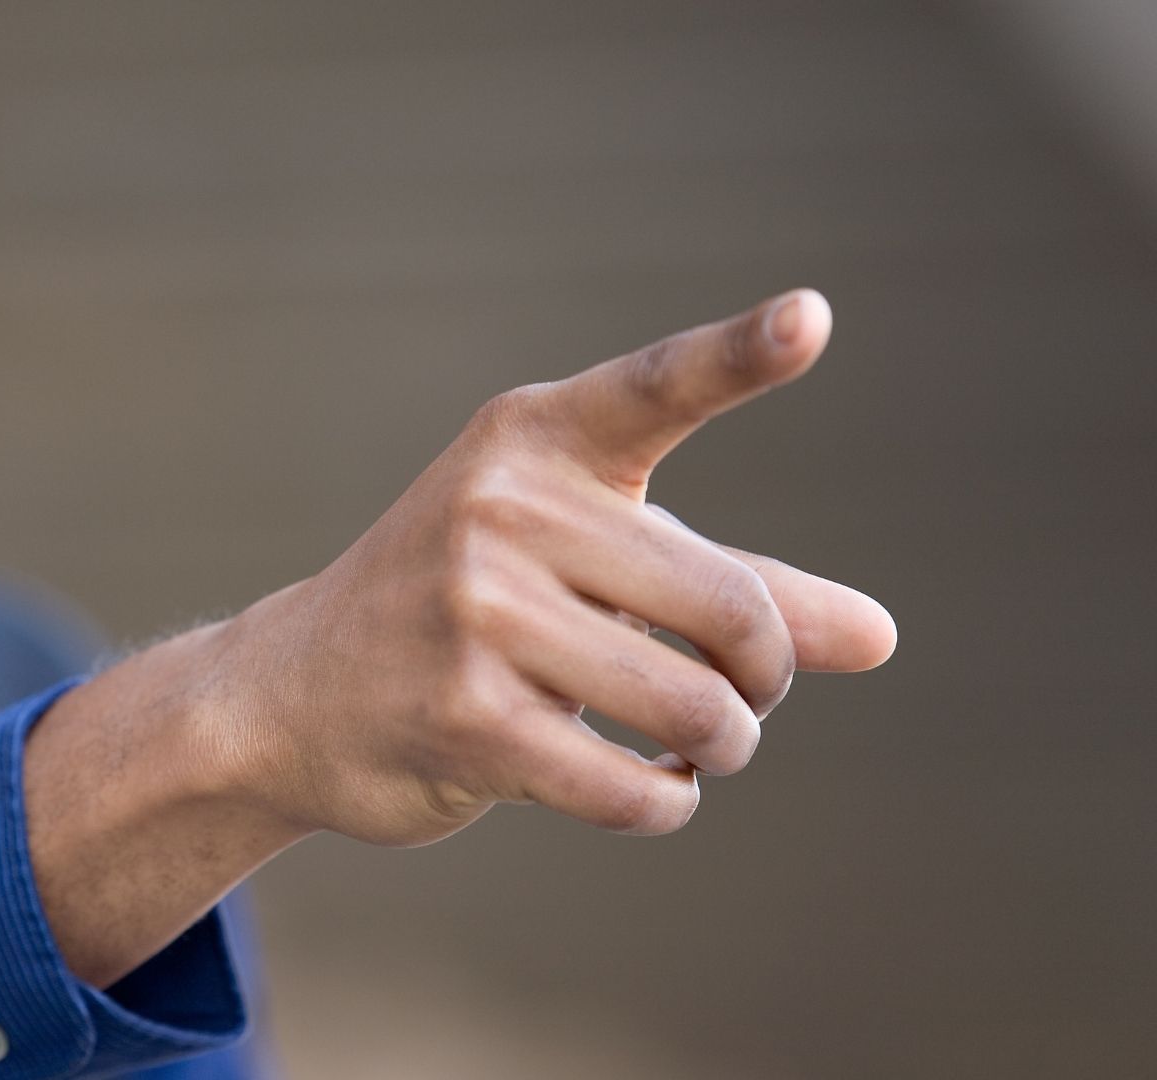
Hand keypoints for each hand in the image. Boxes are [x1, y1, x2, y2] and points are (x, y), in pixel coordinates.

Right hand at [201, 289, 896, 843]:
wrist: (290, 691)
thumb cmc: (471, 612)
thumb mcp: (591, 565)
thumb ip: (731, 586)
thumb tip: (882, 638)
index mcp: (534, 441)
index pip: (655, 389)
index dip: (740, 355)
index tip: (812, 318)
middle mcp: (500, 510)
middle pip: (730, 608)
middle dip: (764, 674)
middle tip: (748, 696)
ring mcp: (474, 614)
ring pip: (691, 708)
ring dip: (723, 745)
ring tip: (701, 744)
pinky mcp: (465, 719)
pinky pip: (632, 786)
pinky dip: (666, 802)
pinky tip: (651, 786)